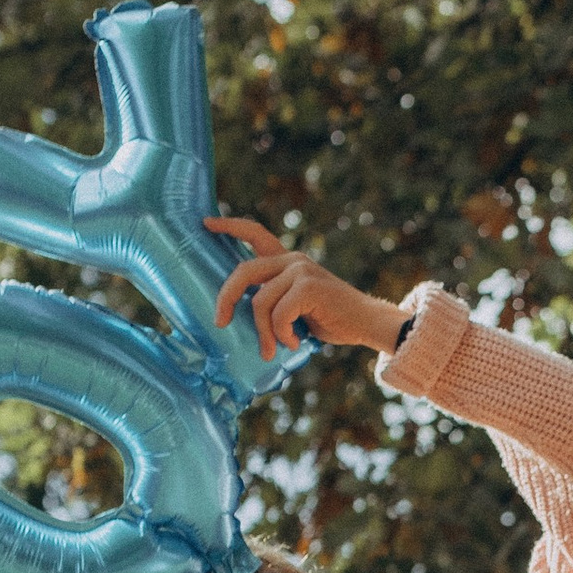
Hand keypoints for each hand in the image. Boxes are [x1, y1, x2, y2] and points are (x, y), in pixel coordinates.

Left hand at [205, 217, 405, 359]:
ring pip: (260, 301)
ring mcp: (301, 271)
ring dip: (263, 332)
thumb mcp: (297, 307)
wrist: (367, 323)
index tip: (206, 224)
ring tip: (272, 348)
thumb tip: (239, 319)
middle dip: (226, 298)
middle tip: (221, 322)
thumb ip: (274, 302)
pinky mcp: (309, 287)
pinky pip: (278, 314)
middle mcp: (292, 261)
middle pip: (244, 272)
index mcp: (288, 262)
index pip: (255, 234)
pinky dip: (282, 334)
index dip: (230, 226)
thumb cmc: (331, 320)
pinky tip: (292, 343)